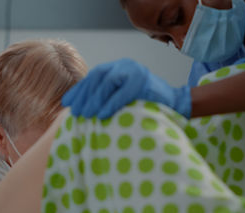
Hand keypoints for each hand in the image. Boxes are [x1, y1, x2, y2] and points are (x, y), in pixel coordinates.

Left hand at [62, 58, 191, 118]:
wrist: (177, 104)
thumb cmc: (146, 105)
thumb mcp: (123, 96)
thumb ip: (106, 96)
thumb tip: (80, 108)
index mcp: (119, 67)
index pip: (94, 76)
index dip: (79, 89)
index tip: (67, 103)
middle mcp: (126, 65)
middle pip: (98, 76)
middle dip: (85, 94)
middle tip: (76, 111)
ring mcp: (135, 71)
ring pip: (108, 82)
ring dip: (95, 100)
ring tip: (86, 115)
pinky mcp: (143, 82)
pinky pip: (122, 93)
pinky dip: (111, 104)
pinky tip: (102, 115)